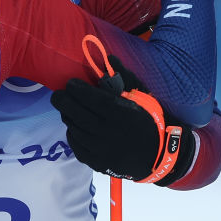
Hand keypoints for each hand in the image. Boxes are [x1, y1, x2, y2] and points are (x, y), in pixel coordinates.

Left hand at [50, 55, 194, 185]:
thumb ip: (124, 77)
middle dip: (63, 101)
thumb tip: (108, 58)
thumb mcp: (142, 96)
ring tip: (67, 109)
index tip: (70, 83)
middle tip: (58, 94)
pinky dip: (72, 134)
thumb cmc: (151, 121)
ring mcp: (101, 150)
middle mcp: (107, 132)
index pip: (89, 98)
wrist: (161, 155)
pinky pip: (76, 146)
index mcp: (119, 113)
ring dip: (68, 116)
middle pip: (75, 113)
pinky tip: (74, 126)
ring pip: (74, 129)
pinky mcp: (97, 163)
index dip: (75, 89)